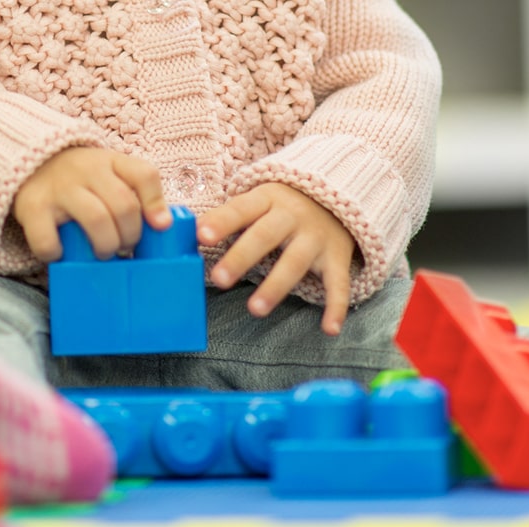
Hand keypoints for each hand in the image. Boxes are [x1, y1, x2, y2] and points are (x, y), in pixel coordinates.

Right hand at [14, 148, 168, 260]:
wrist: (29, 165)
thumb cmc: (80, 181)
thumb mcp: (110, 175)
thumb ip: (137, 194)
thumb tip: (163, 225)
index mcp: (110, 161)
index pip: (144, 174)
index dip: (157, 203)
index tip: (160, 227)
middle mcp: (86, 169)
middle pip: (124, 204)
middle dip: (130, 235)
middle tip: (124, 247)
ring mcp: (59, 187)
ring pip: (96, 219)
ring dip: (106, 245)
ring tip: (103, 253)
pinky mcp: (32, 207)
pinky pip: (49, 238)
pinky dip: (57, 253)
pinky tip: (62, 254)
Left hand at [198, 183, 354, 335]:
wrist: (341, 193)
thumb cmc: (282, 205)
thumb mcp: (258, 200)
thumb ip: (228, 217)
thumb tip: (187, 237)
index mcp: (267, 199)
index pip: (240, 209)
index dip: (221, 221)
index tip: (201, 236)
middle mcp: (292, 216)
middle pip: (264, 236)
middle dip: (241, 257)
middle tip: (219, 279)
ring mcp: (316, 237)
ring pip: (295, 262)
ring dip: (275, 286)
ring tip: (255, 309)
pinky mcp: (336, 257)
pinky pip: (338, 284)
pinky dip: (336, 307)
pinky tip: (329, 330)